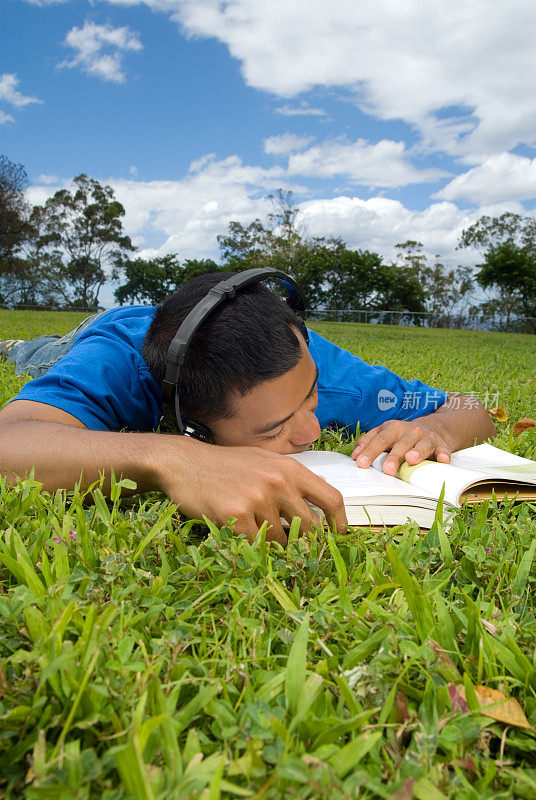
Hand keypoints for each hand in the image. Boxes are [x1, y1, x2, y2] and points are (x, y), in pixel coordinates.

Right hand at [159, 439, 347, 545]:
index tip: (338, 538)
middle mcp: (278, 482)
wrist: (183, 463)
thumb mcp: (264, 461)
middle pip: (310, 528)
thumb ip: (292, 480)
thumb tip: (321, 500)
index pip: (330, 498)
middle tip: (295, 551)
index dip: (340, 524)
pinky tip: (237, 533)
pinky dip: (250, 546)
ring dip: (271, 546)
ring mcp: (257, 498)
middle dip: (305, 544)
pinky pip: (255, 545)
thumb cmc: (226, 465)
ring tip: (252, 531)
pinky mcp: (236, 515)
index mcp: (289, 468)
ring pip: (280, 541)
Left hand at [351, 419, 452, 475]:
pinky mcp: (442, 445)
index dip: (370, 451)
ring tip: (411, 459)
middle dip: (393, 456)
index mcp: (393, 429)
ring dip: (417, 451)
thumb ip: (368, 442)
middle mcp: (410, 431)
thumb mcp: (385, 434)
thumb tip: (354, 456)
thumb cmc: (403, 436)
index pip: (379, 439)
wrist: (434, 428)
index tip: (361, 464)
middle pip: (400, 444)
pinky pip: (443, 450)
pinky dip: (444, 455)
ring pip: (422, 444)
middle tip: (386, 470)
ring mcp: (427, 437)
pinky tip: (443, 460)